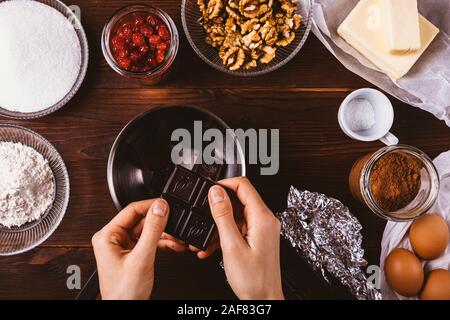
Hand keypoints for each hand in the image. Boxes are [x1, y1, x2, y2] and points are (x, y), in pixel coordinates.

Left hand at [92, 199, 186, 299]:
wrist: (126, 311)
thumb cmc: (123, 293)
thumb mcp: (141, 258)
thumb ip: (152, 231)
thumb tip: (160, 208)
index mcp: (107, 235)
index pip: (131, 210)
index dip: (151, 205)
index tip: (166, 204)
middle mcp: (113, 238)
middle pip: (142, 220)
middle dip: (161, 223)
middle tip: (176, 222)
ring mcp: (123, 246)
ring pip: (148, 230)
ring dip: (164, 233)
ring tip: (178, 237)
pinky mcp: (132, 253)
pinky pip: (149, 240)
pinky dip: (162, 242)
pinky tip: (173, 244)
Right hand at [207, 177, 283, 299]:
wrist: (264, 299)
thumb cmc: (254, 279)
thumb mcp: (231, 246)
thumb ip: (223, 216)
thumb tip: (216, 193)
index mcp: (262, 218)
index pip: (243, 185)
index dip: (224, 184)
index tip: (209, 190)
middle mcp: (265, 220)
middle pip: (239, 198)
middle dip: (219, 206)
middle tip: (204, 215)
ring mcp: (262, 228)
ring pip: (237, 214)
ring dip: (219, 223)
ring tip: (206, 238)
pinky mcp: (258, 237)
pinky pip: (239, 227)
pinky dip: (225, 233)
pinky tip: (213, 246)